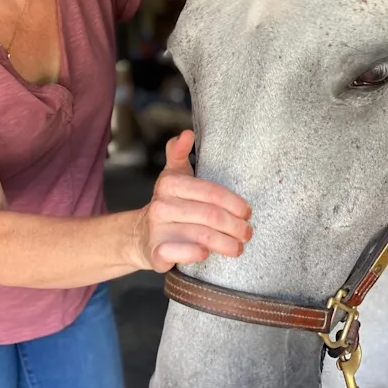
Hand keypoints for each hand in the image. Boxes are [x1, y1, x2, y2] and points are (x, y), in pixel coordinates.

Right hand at [131, 130, 252, 272]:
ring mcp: (157, 229)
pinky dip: (195, 253)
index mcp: (170, 183)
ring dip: (225, 243)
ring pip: (200, 235)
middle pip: (209, 215)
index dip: (233, 203)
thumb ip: (178, 153)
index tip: (247, 212)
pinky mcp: (155, 252)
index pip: (210, 191)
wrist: (140, 235)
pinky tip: (206, 254)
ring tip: (238, 247)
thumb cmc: (169, 204)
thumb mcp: (173, 176)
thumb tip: (186, 133)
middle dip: (234, 225)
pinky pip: (178, 253)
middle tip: (247, 232)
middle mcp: (161, 205)